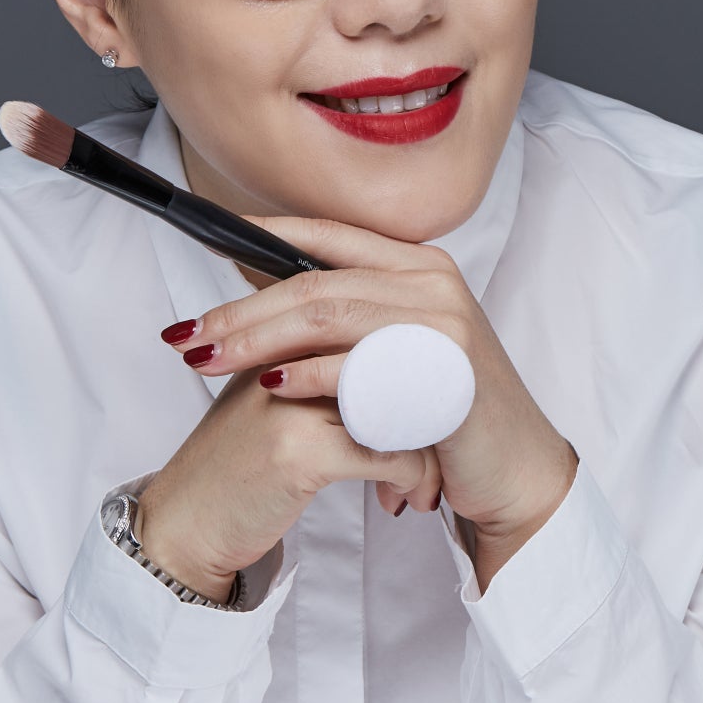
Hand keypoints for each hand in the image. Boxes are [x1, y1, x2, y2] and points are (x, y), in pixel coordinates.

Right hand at [134, 361, 441, 602]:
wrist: (184, 527)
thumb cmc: (236, 466)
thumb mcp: (270, 396)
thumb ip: (318, 361)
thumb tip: (395, 347)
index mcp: (281, 334)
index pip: (367, 314)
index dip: (414, 358)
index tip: (437, 398)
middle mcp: (284, 354)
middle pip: (387, 350)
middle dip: (431, 396)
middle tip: (447, 435)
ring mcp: (289, 399)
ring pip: (398, 398)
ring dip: (428, 444)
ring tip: (431, 479)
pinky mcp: (297, 450)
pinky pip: (388, 451)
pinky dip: (411, 478)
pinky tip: (408, 499)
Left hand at [162, 216, 578, 588]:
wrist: (512, 469)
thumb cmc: (446, 410)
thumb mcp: (397, 348)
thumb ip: (347, 314)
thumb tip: (264, 291)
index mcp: (418, 264)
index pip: (330, 234)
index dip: (267, 233)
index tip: (213, 241)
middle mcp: (432, 280)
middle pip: (315, 280)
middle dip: (242, 309)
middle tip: (189, 335)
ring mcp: (442, 321)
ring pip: (326, 314)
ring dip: (257, 338)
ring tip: (209, 360)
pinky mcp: (445, 369)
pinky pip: (358, 365)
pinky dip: (308, 374)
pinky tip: (270, 384)